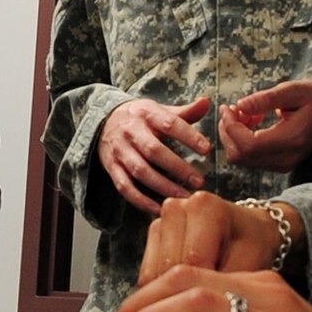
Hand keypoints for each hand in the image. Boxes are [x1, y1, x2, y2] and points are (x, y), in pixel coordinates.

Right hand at [96, 96, 212, 215]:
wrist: (104, 120)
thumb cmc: (140, 118)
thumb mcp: (159, 109)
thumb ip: (185, 111)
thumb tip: (207, 102)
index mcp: (146, 113)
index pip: (169, 123)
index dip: (189, 136)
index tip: (207, 149)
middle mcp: (131, 131)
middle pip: (154, 150)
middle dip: (177, 167)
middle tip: (199, 181)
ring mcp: (119, 151)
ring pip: (140, 171)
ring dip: (163, 186)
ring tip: (184, 197)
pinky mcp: (111, 167)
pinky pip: (125, 187)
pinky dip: (141, 201)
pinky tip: (159, 208)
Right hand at [137, 191, 290, 283]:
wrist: (247, 231)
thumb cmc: (252, 248)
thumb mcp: (251, 266)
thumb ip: (224, 284)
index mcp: (205, 207)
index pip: (192, 261)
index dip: (203, 292)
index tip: (218, 311)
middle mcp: (177, 207)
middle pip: (168, 268)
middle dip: (185, 295)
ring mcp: (161, 219)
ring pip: (152, 274)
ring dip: (173, 293)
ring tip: (198, 298)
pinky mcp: (152, 235)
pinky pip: (147, 274)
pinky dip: (164, 289)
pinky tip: (186, 290)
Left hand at [217, 80, 311, 171]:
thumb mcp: (293, 90)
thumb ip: (266, 99)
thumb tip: (239, 105)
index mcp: (292, 139)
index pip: (249, 145)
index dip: (231, 127)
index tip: (228, 107)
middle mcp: (286, 158)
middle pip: (240, 155)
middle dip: (228, 131)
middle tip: (234, 108)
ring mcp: (282, 165)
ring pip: (241, 158)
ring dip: (234, 135)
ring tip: (245, 112)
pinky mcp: (277, 164)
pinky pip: (249, 158)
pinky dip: (242, 140)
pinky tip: (251, 122)